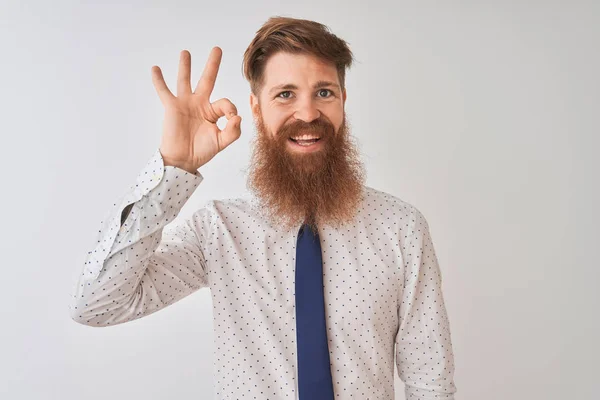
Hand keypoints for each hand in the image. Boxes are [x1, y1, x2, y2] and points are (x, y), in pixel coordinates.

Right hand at [151, 47, 241, 172]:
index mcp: (213, 112)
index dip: (230, 109)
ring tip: (186, 52)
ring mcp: (185, 103)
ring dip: (185, 66)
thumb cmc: (201, 152)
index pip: (225, 102)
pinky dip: (159, 80)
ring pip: (185, 80)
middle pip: (208, 80)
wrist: (182, 160)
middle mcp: (200, 104)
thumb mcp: (221, 142)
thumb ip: (233, 131)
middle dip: (213, 65)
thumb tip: (237, 116)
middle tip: (217, 49)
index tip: (231, 119)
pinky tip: (155, 69)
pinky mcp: (172, 107)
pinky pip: (164, 91)